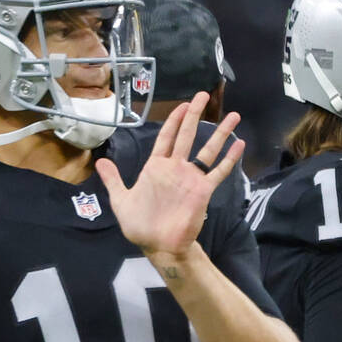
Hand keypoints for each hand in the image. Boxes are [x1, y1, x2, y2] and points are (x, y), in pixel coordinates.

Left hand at [96, 92, 242, 257]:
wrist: (158, 246)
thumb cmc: (140, 225)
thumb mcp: (121, 200)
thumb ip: (114, 180)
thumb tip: (101, 161)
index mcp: (155, 167)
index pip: (166, 137)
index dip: (174, 120)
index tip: (183, 105)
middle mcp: (175, 168)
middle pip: (187, 135)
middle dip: (195, 115)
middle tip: (203, 95)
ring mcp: (190, 178)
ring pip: (207, 150)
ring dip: (220, 133)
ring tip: (233, 115)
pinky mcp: (202, 190)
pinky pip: (218, 171)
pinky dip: (229, 159)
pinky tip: (239, 144)